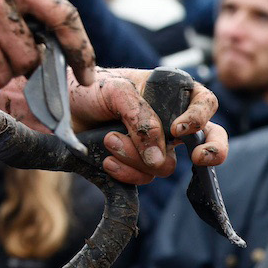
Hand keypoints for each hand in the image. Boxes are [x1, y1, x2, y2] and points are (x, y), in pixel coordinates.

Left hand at [43, 67, 228, 185]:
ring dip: (136, 157)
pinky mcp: (134, 165)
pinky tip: (107, 160)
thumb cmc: (86, 87)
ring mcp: (153, 146)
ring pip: (165, 165)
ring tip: (109, 140)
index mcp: (168, 92)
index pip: (204, 103)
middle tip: (199, 159)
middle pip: (210, 139)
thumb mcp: (113, 90)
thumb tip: (159, 156)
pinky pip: (143, 179)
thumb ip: (140, 116)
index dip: (200, 118)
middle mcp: (167, 120)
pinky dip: (126, 173)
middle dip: (212, 151)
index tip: (177, 129)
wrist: (55, 109)